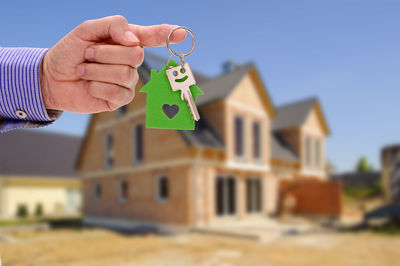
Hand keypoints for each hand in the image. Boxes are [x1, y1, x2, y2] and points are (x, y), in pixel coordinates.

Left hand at [40, 15, 185, 112]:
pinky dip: (97, 86)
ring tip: (85, 70)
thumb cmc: (70, 51)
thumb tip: (133, 41)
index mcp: (126, 40)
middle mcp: (131, 61)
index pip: (152, 36)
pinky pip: (119, 92)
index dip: (167, 34)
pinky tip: (89, 85)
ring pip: (126, 74)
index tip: (181, 33)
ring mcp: (128, 81)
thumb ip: (112, 26)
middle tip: (88, 54)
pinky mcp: (120, 99)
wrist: (52, 77)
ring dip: (97, 70)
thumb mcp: (86, 30)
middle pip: (136, 54)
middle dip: (106, 53)